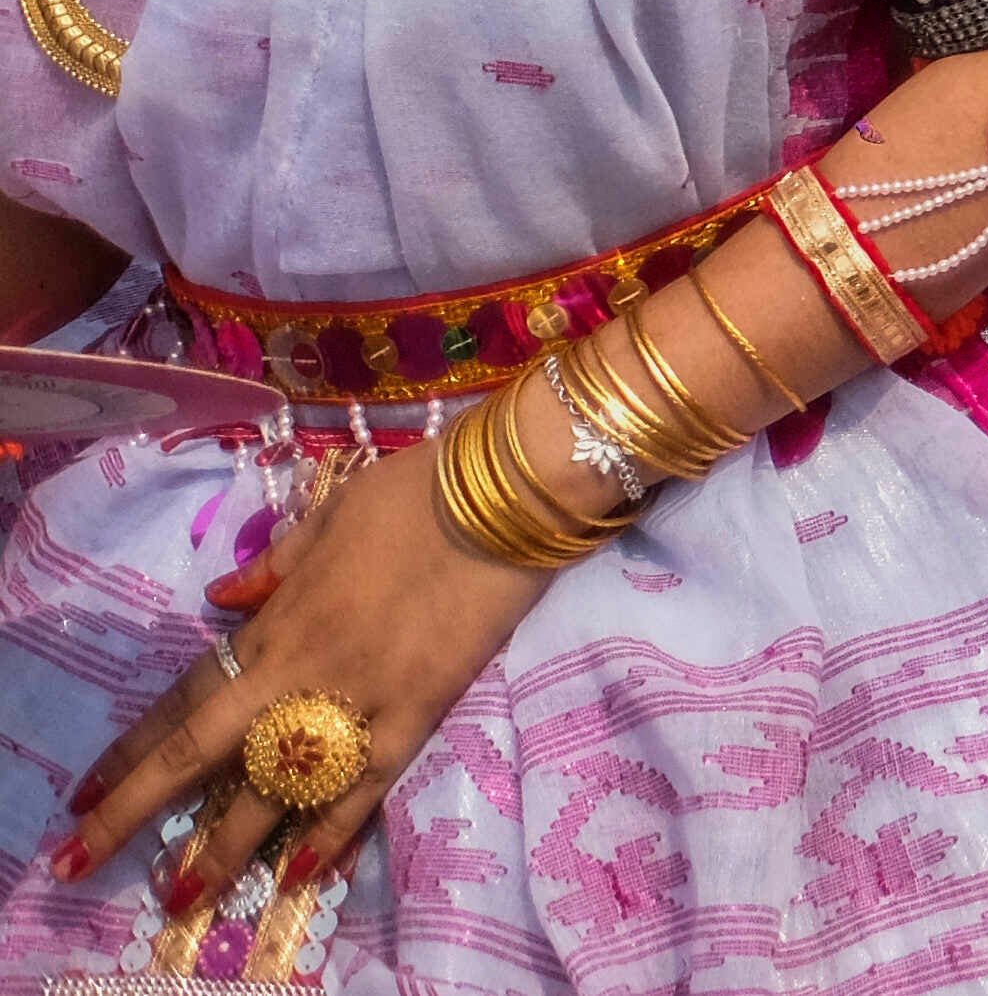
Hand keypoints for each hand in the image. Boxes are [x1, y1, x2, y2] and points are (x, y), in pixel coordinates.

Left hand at [65, 429, 554, 911]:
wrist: (502, 498)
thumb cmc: (412, 495)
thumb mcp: (328, 516)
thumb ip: (272, 566)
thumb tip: (221, 599)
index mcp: (274, 624)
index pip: (185, 697)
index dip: (131, 749)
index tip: (85, 796)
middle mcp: (299, 673)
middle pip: (202, 753)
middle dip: (137, 808)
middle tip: (82, 861)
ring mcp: (358, 699)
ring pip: (277, 786)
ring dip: (226, 844)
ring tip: (188, 894)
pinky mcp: (416, 713)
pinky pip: (365, 785)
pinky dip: (333, 830)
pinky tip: (302, 871)